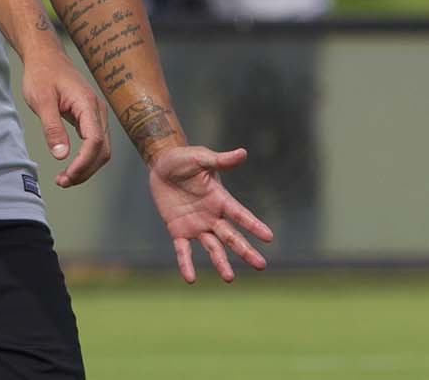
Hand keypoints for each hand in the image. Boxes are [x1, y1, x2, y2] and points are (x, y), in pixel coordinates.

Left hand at [20, 49, 110, 187]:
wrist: (45, 56)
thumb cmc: (42, 74)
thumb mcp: (41, 100)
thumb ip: (52, 127)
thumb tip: (60, 155)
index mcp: (87, 105)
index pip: (95, 141)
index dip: (84, 163)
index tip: (68, 176)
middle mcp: (97, 111)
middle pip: (102, 150)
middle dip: (85, 170)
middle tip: (63, 181)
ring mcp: (95, 115)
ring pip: (100, 149)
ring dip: (85, 167)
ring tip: (64, 178)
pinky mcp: (89, 118)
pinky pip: (94, 143)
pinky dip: (84, 157)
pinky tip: (70, 165)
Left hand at [147, 145, 272, 282]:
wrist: (161, 166)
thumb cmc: (184, 160)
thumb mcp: (200, 158)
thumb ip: (220, 160)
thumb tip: (243, 152)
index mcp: (220, 199)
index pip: (240, 214)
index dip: (253, 225)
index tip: (269, 237)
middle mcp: (212, 216)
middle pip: (231, 236)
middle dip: (245, 250)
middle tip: (261, 265)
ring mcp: (197, 225)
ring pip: (212, 247)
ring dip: (221, 262)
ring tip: (229, 278)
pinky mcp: (179, 231)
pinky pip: (183, 250)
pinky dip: (186, 263)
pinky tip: (190, 278)